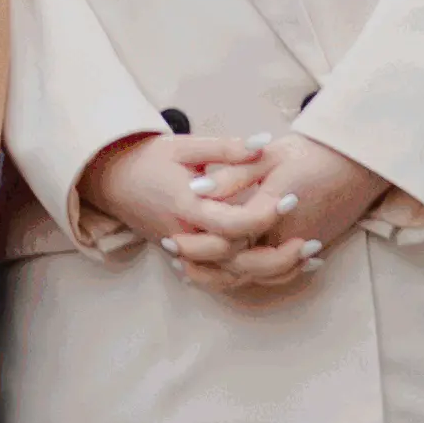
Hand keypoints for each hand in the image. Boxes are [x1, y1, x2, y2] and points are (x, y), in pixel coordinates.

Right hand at [81, 123, 371, 301]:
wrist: (110, 180)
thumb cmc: (149, 158)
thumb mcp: (186, 145)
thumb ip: (227, 148)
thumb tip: (264, 143)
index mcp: (185, 205)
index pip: (231, 223)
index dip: (264, 214)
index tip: (290, 198)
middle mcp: (184, 235)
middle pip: (236, 258)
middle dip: (277, 255)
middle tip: (312, 241)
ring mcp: (182, 252)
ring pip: (229, 276)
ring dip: (269, 272)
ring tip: (306, 260)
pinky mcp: (183, 258)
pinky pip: (217, 279)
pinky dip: (247, 277)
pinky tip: (277, 270)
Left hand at [189, 128, 384, 300]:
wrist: (359, 164)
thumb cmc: (314, 154)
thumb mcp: (270, 155)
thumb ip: (234, 173)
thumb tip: (197, 188)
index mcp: (274, 208)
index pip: (229, 236)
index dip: (198, 242)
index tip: (172, 236)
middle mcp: (288, 235)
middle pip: (241, 264)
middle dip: (205, 264)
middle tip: (175, 254)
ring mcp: (301, 247)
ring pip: (257, 275)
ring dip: (223, 275)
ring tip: (191, 268)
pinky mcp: (309, 250)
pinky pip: (276, 273)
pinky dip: (249, 275)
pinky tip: (229, 269)